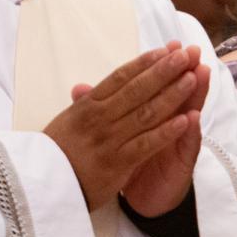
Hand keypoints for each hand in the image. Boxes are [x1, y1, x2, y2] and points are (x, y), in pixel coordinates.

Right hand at [44, 42, 206, 212]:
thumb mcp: (65, 122)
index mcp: (87, 105)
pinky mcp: (117, 163)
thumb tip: (83, 87)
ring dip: (172, 94)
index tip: (165, 49)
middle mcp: (99, 117)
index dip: (145, 62)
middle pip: (137, 89)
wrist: (44, 187)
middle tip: (186, 54)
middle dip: (164, 70)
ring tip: (192, 78)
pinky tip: (186, 120)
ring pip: (147, 112)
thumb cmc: (56, 153)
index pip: (120, 77)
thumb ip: (82, 104)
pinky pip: (147, 144)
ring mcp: (109, 139)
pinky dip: (168, 131)